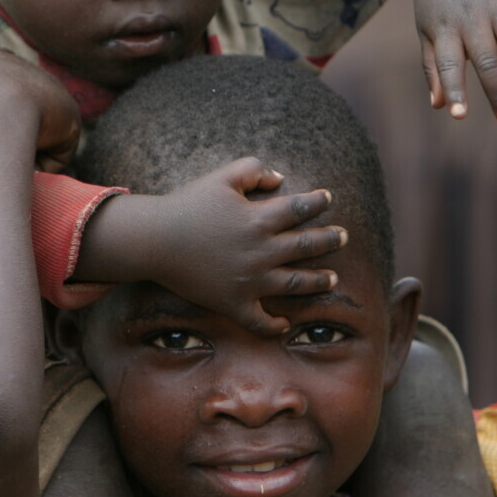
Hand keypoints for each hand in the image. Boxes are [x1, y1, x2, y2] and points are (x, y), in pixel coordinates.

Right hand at [0, 50, 80, 172]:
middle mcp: (27, 71)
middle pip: (22, 113)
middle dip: (12, 135)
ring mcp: (51, 91)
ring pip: (42, 132)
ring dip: (28, 150)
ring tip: (9, 159)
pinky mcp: (69, 113)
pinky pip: (60, 148)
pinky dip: (46, 160)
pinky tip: (29, 161)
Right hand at [140, 158, 345, 335]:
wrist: (154, 240)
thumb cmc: (188, 204)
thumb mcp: (222, 177)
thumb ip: (254, 170)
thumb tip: (281, 180)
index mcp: (259, 219)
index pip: (300, 208)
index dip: (318, 202)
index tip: (327, 198)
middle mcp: (260, 251)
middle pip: (306, 245)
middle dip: (329, 240)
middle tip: (342, 236)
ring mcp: (249, 280)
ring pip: (294, 283)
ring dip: (317, 281)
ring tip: (331, 278)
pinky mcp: (233, 303)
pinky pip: (259, 320)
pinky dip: (274, 325)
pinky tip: (285, 323)